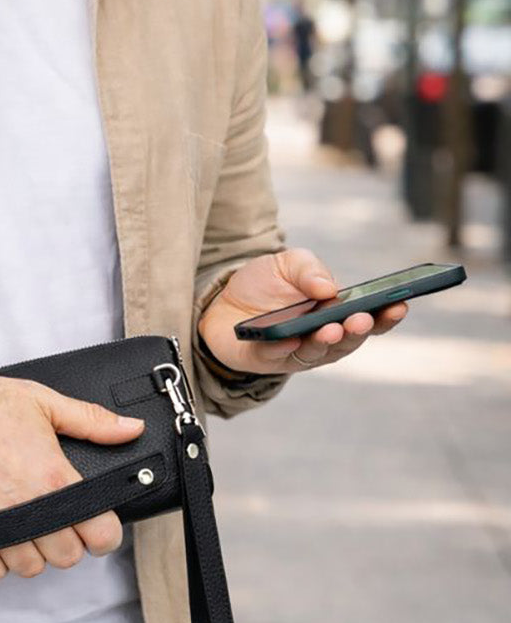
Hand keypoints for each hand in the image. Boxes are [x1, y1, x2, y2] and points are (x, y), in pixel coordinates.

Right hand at [0, 359, 145, 583]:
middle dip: (68, 540)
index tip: (96, 520)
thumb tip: (130, 430)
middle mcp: (26, 508)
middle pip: (68, 557)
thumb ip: (91, 420)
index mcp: (52, 476)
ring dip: (32, 551)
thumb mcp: (40, 401)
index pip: (102, 534)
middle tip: (56, 516)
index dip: (104, 529)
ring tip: (24, 522)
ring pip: (31, 568)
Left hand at [197, 247, 407, 378]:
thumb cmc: (265, 284)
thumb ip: (309, 268)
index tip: (401, 304)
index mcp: (336, 313)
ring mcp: (296, 352)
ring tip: (331, 329)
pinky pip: (278, 357)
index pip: (370, 319)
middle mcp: (322, 338)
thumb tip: (329, 287)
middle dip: (357, 330)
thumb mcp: (288, 263)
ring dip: (326, 342)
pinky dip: (284, 349)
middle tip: (362, 319)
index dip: (387, 315)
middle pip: (348, 340)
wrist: (221, 302)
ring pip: (317, 353)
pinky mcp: (266, 359)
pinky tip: (290, 339)